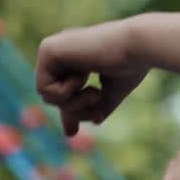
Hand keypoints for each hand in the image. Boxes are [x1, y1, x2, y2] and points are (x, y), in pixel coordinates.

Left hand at [35, 19, 148, 136]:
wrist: (136, 46)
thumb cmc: (131, 65)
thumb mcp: (114, 91)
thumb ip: (100, 105)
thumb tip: (93, 121)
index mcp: (77, 56)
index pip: (64, 89)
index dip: (69, 111)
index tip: (71, 133)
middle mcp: (63, 50)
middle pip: (54, 97)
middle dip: (75, 109)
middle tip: (96, 105)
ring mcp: (53, 48)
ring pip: (47, 96)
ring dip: (73, 103)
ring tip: (95, 91)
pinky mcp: (47, 49)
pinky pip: (44, 89)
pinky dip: (66, 92)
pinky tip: (83, 76)